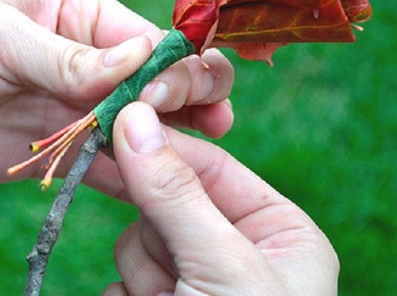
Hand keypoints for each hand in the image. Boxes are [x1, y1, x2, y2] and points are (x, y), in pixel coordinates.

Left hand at [0, 0, 233, 187]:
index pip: (148, 35)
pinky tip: (167, 182)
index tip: (173, 94)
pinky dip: (140, 170)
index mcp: (77, 11)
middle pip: (160, 76)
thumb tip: (145, 56)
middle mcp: (88, 56)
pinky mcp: (63, 148)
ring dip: (178, 135)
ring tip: (205, 151)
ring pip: (146, 120)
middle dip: (189, 93)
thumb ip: (70, 56)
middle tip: (206, 120)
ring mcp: (78, 106)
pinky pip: (112, 160)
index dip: (174, 64)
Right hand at [104, 102, 338, 294]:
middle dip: (159, 229)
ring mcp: (195, 277)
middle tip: (166, 252)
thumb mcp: (223, 263)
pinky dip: (129, 293)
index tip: (119, 121)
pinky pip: (123, 275)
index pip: (212, 166)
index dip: (165, 146)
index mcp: (278, 232)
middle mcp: (236, 251)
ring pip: (138, 239)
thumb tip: (133, 117)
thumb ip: (176, 193)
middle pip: (168, 200)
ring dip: (144, 271)